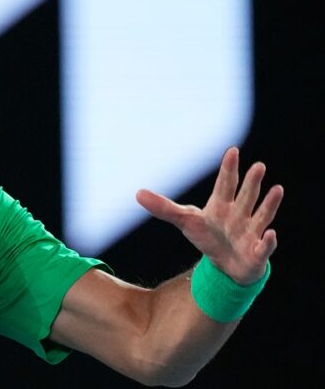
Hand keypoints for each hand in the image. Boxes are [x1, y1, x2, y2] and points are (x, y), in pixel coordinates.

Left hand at [136, 146, 282, 284]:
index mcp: (221, 206)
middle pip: (246, 196)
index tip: (233, 150)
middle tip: (258, 165)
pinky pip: (264, 246)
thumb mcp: (184, 221)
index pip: (225, 184)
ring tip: (277, 189)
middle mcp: (239, 215)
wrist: (226, 265)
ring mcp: (250, 232)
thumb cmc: (207, 237)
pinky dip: (268, 242)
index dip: (228, 168)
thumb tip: (137, 193)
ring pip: (261, 216)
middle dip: (252, 182)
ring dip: (269, 204)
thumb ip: (163, 208)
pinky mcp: (257, 252)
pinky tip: (271, 234)